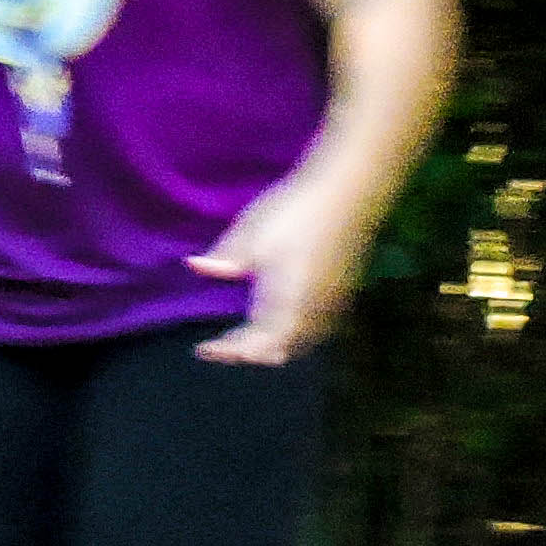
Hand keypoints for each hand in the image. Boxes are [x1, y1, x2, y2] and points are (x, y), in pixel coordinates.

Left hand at [189, 172, 376, 364]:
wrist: (350, 192)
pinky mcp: (343, 292)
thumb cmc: (297, 213)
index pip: (256, 347)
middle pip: (280, 351)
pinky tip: (278, 319)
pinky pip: (316, 329)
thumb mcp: (253, 235)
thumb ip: (226, 259)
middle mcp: (313, 312)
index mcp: (287, 305)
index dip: (229, 353)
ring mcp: (332, 304)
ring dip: (272, 346)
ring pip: (301, 342)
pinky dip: (292, 334)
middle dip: (249, 353)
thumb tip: (195, 266)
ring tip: (244, 338)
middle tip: (222, 346)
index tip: (203, 350)